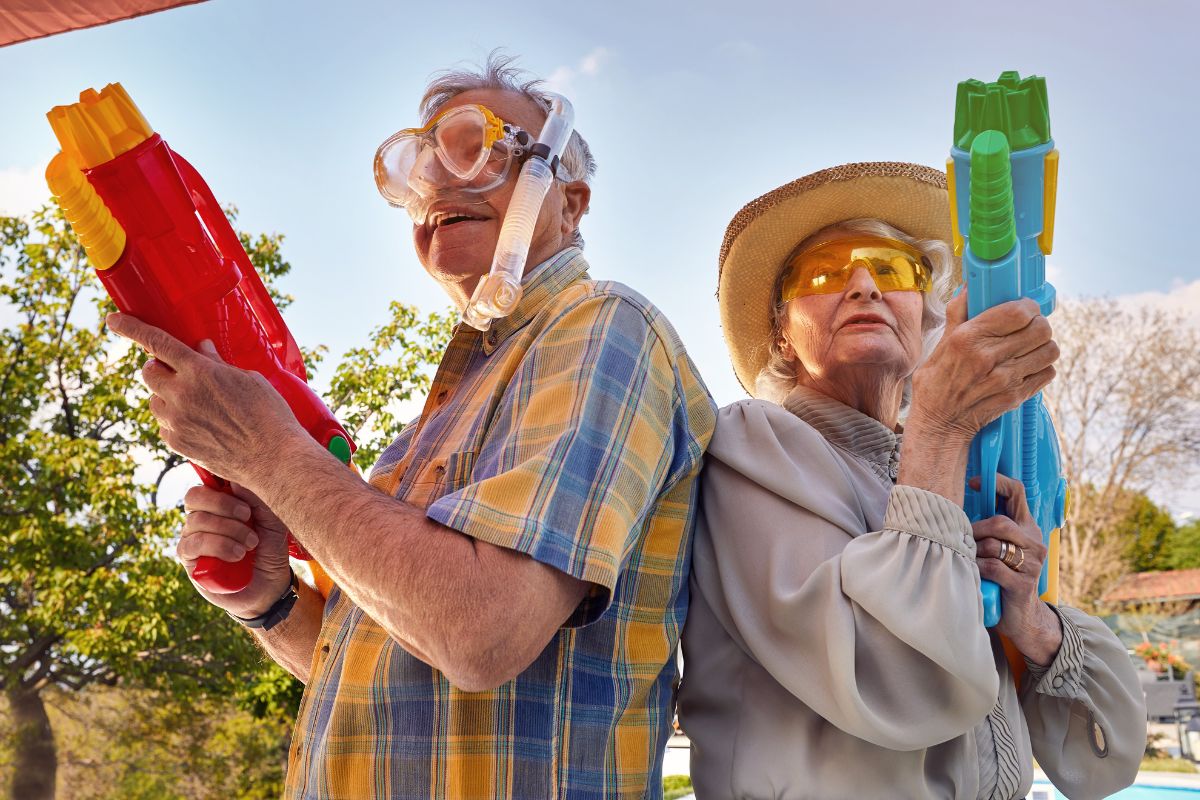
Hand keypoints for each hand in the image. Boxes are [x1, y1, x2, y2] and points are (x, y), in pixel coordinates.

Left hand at [107, 312, 304, 487]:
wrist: (273, 457)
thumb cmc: (269, 414)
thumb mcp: (249, 379)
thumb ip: (218, 363)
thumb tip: (201, 349)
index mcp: (199, 371)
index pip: (156, 342)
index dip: (131, 328)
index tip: (114, 320)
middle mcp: (181, 394)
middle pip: (148, 373)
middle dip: (158, 368)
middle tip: (177, 373)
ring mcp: (176, 421)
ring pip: (154, 400)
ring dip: (167, 396)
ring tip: (195, 404)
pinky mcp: (178, 443)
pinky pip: (164, 426)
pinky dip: (175, 421)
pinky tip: (200, 425)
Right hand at [178, 482, 292, 618]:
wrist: (270, 587)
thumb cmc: (270, 549)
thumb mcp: (272, 521)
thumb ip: (257, 499)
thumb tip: (238, 479)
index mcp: (220, 502)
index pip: (207, 480)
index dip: (220, 479)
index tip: (243, 491)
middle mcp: (202, 516)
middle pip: (195, 496)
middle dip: (224, 505)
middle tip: (248, 517)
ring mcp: (192, 537)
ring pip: (197, 521)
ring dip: (228, 530)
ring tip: (250, 544)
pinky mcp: (188, 559)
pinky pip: (193, 544)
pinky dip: (219, 546)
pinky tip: (237, 556)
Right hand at [908, 290, 1057, 446]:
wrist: (939, 425)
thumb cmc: (936, 383)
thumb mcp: (940, 344)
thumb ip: (958, 313)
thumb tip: (969, 287)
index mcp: (968, 339)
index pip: (1018, 312)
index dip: (1028, 306)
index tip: (1024, 309)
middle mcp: (988, 357)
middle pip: (1041, 329)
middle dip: (1039, 324)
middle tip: (1029, 327)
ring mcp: (1005, 379)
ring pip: (1050, 350)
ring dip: (1043, 346)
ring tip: (1030, 347)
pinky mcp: (1016, 396)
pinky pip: (1048, 372)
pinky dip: (1042, 367)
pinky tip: (1027, 367)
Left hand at [970, 473, 1061, 665]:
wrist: (1022, 618)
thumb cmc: (1001, 577)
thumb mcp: (998, 549)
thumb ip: (987, 528)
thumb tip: (953, 505)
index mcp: (1027, 528)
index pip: (1018, 492)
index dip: (996, 482)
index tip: (972, 482)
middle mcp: (1034, 542)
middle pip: (1001, 522)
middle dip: (975, 530)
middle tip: (963, 540)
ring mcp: (1032, 564)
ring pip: (994, 545)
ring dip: (973, 552)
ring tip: (968, 560)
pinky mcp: (1023, 584)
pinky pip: (992, 568)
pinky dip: (977, 569)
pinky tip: (974, 574)